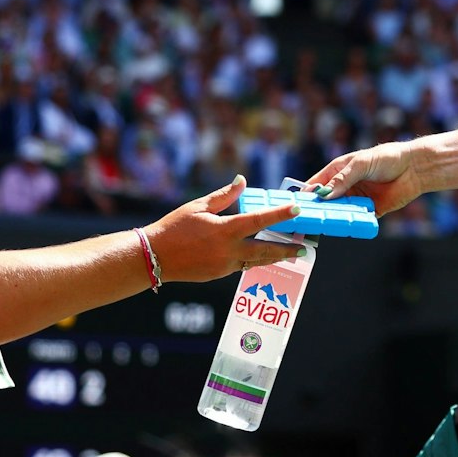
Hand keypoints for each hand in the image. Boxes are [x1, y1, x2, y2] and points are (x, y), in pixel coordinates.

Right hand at [144, 176, 303, 281]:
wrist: (154, 257)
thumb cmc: (174, 228)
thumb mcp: (199, 207)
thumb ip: (224, 196)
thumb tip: (241, 182)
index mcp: (225, 230)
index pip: (259, 220)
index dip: (280, 214)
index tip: (296, 210)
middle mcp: (228, 251)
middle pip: (266, 250)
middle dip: (287, 250)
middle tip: (303, 248)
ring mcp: (224, 266)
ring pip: (255, 261)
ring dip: (272, 257)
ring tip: (288, 254)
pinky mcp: (218, 275)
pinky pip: (240, 266)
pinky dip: (252, 260)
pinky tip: (259, 256)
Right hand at [306, 142, 422, 214]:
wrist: (414, 168)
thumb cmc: (387, 158)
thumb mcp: (361, 164)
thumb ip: (343, 179)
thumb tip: (324, 194)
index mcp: (339, 171)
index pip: (317, 183)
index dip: (307, 193)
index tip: (297, 204)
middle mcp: (346, 186)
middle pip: (326, 201)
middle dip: (319, 210)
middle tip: (308, 220)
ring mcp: (358, 199)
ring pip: (340, 212)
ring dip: (335, 217)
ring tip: (325, 225)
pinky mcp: (371, 210)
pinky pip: (358, 219)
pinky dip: (352, 222)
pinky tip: (347, 227)